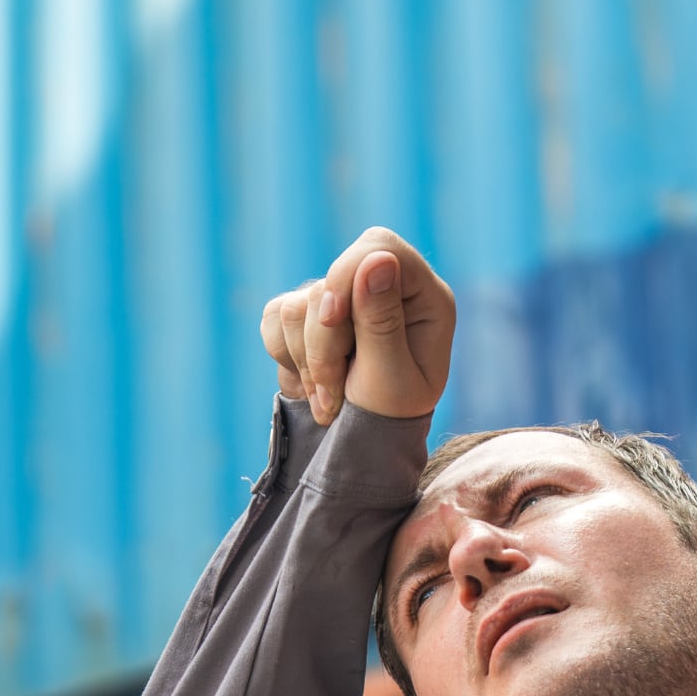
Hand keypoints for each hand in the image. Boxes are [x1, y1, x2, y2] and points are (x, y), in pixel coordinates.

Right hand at [256, 225, 454, 424]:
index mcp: (422, 297)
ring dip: (307, 363)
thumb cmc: (389, 419)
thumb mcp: (392, 381)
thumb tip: (377, 260)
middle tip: (334, 393)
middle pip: (329, 281)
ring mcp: (341, 299)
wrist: (363, 447)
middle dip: (323, 342)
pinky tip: (312, 386)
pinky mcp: (306, 314)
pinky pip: (274, 319)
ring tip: (330, 402)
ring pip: (296, 306)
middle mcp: (381, 288)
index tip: (329, 318)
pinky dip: (286, 359)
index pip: (379, 248)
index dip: (346, 275)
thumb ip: (382, 323)